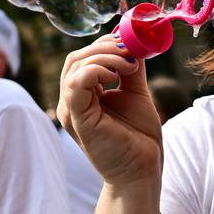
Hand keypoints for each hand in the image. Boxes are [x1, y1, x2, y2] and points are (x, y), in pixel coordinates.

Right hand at [57, 36, 161, 188]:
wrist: (142, 170)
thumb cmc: (139, 137)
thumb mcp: (136, 93)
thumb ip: (131, 69)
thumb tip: (134, 42)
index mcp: (82, 96)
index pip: (82, 59)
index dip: (104, 45)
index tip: (130, 45)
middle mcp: (71, 102)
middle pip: (76, 58)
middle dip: (105, 47)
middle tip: (130, 52)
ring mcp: (71, 111)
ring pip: (75, 66)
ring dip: (105, 57)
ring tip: (129, 66)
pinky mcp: (76, 119)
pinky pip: (76, 83)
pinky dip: (96, 70)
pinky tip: (116, 76)